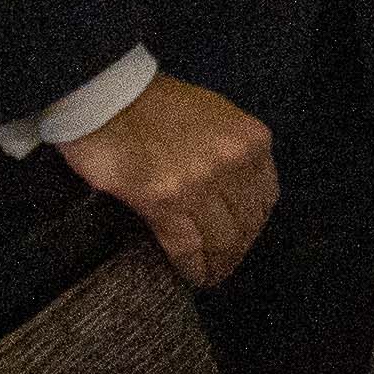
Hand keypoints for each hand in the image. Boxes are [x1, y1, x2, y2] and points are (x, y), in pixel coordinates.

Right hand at [57, 72, 280, 287]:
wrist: (108, 98)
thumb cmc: (156, 104)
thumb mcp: (217, 117)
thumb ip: (233, 151)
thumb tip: (236, 189)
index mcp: (251, 140)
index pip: (266, 195)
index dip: (255, 223)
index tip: (246, 236)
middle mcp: (234, 162)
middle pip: (247, 221)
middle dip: (239, 248)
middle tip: (228, 263)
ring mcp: (201, 183)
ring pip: (222, 238)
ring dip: (220, 263)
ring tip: (214, 274)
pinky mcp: (165, 202)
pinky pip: (188, 246)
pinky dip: (194, 267)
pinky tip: (196, 275)